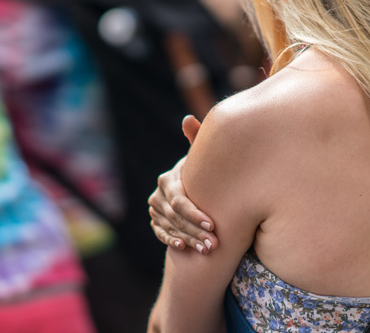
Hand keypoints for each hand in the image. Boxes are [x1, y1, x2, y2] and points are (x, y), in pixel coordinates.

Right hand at [148, 116, 217, 253]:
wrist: (196, 188)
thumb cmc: (204, 171)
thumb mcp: (201, 158)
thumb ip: (197, 140)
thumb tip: (188, 119)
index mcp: (169, 180)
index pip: (180, 200)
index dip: (196, 214)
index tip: (213, 225)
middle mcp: (158, 195)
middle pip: (176, 217)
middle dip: (195, 231)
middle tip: (214, 243)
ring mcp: (155, 210)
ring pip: (170, 227)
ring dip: (188, 239)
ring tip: (208, 250)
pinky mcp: (155, 222)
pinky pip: (161, 233)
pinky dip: (171, 240)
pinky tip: (183, 247)